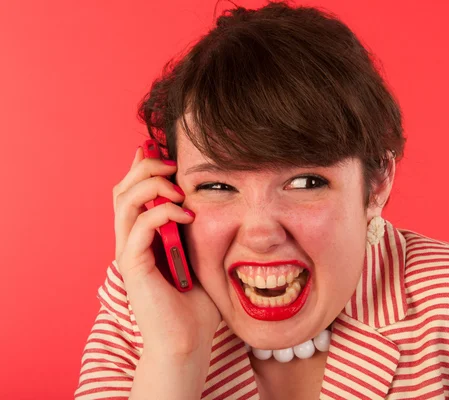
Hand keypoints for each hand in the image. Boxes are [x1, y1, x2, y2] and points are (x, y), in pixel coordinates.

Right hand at [112, 146, 220, 356]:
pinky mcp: (133, 266)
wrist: (188, 341)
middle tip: (172, 162)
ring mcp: (129, 252)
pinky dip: (162, 213)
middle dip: (145, 167)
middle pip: (122, 189)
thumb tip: (209, 200)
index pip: (134, 192)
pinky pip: (138, 227)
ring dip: (151, 184)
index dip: (144, 167)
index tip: (164, 150)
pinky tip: (187, 215)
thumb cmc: (197, 303)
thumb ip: (196, 229)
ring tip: (179, 186)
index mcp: (144, 237)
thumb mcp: (200, 254)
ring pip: (124, 201)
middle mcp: (131, 241)